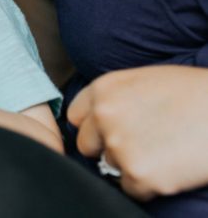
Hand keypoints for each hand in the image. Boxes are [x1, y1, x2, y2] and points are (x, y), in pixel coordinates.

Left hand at [68, 65, 207, 200]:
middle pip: (86, 145)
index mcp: (103, 89)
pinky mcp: (140, 175)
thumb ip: (116, 98)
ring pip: (111, 167)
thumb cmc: (194, 94)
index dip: (93, 126)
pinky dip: (149, 185)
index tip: (108, 131)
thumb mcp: (145, 80)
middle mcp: (104, 116)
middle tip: (140, 145)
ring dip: (132, 165)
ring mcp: (119, 146)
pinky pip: (132, 189)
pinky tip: (171, 168)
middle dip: (107, 148)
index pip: (76, 116)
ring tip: (164, 151)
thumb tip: (98, 117)